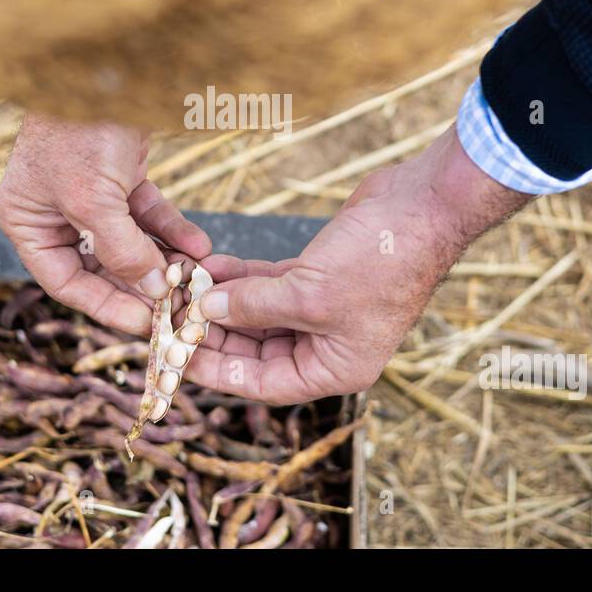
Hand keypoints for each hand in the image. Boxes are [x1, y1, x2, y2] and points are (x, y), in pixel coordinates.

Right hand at [0, 114, 210, 334]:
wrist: (107, 62)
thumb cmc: (80, 128)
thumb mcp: (96, 200)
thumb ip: (121, 252)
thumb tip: (152, 291)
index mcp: (27, 219)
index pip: (66, 282)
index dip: (105, 307)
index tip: (146, 326)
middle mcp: (53, 209)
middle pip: (99, 266)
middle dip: (140, 284)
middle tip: (178, 306)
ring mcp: (87, 192)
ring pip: (129, 241)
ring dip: (162, 259)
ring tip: (195, 276)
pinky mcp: (119, 174)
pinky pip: (147, 214)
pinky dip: (172, 229)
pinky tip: (200, 246)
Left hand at [186, 126, 526, 403]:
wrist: (421, 207)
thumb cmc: (380, 261)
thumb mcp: (309, 294)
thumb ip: (253, 306)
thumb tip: (205, 313)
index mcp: (336, 367)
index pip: (262, 383)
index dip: (217, 372)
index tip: (176, 357)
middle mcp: (329, 343)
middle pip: (256, 349)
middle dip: (214, 331)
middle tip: (171, 319)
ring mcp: (323, 307)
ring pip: (259, 313)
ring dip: (222, 300)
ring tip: (183, 287)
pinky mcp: (319, 273)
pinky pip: (268, 284)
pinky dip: (241, 276)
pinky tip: (209, 265)